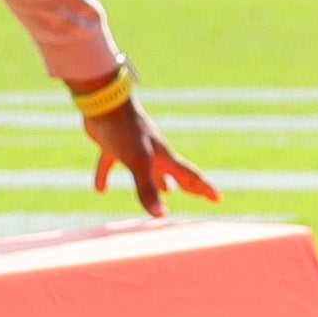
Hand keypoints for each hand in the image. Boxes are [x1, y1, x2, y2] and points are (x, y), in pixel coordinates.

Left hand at [84, 98, 219, 216]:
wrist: (102, 100)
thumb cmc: (124, 130)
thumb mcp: (138, 162)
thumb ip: (148, 188)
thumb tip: (161, 216)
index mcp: (163, 156)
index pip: (189, 176)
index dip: (203, 188)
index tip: (217, 199)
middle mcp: (152, 152)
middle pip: (174, 172)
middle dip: (187, 185)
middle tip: (199, 194)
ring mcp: (133, 147)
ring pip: (148, 170)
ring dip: (157, 182)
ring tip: (166, 192)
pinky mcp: (113, 144)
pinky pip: (112, 164)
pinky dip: (107, 176)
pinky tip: (100, 189)